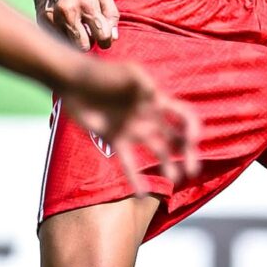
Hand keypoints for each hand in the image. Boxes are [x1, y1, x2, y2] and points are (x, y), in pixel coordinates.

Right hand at [31, 0, 120, 50]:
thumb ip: (111, 14)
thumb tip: (113, 37)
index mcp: (87, 4)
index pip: (102, 37)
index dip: (106, 41)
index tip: (105, 38)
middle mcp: (68, 12)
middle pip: (83, 46)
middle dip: (90, 43)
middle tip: (89, 33)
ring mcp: (52, 17)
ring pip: (67, 45)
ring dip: (75, 40)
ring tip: (77, 27)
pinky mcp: (41, 19)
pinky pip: (55, 38)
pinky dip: (62, 35)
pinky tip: (65, 23)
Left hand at [63, 57, 200, 189]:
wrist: (75, 82)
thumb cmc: (102, 72)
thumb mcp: (127, 72)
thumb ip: (142, 83)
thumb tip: (156, 97)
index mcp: (155, 101)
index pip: (182, 116)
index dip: (191, 128)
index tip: (191, 140)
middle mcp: (148, 118)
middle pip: (175, 138)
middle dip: (188, 153)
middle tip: (192, 170)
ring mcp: (132, 130)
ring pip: (157, 151)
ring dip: (168, 165)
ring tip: (174, 178)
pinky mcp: (115, 140)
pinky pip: (128, 163)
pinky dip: (135, 178)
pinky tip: (141, 194)